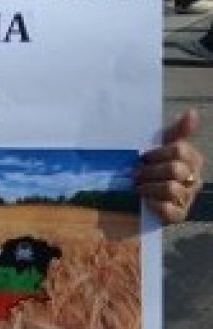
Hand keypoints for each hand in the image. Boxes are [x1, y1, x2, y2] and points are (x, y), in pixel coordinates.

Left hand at [136, 109, 204, 223]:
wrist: (134, 199)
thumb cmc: (149, 168)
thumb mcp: (159, 147)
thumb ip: (176, 131)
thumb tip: (191, 112)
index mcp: (192, 160)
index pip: (179, 149)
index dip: (157, 153)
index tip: (143, 156)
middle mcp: (194, 179)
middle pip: (175, 169)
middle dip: (150, 170)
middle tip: (135, 173)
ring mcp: (187, 198)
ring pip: (171, 188)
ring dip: (148, 187)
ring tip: (137, 186)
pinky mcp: (177, 216)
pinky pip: (168, 209)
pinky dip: (153, 204)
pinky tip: (144, 201)